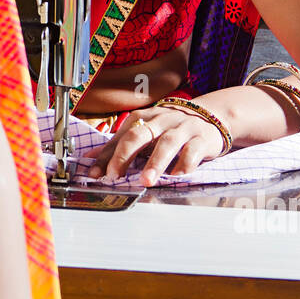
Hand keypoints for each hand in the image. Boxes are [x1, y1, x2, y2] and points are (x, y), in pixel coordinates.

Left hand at [88, 104, 224, 186]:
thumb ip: (119, 145)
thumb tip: (89, 159)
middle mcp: (162, 120)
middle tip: (115, 175)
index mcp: (144, 118)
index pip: (121, 136)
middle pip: (140, 134)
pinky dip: (185, 163)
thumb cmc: (171, 129)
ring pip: (167, 142)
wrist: (209, 119)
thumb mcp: (145, 132)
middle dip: (125, 155)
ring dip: (155, 162)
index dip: (106, 155)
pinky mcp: (202, 138)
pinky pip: (193, 150)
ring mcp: (182, 128)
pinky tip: (177, 175)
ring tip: (146, 180)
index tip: (95, 174)